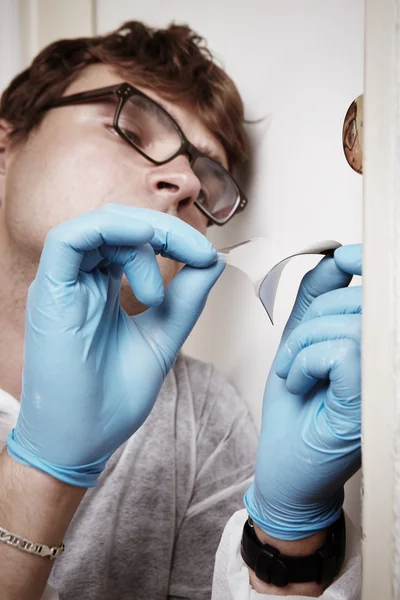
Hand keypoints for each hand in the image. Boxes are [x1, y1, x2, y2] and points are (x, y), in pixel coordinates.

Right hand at [7, 204, 223, 486]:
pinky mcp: (49, 292)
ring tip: (157, 293)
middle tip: (196, 256)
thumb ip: (186, 299)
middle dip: (166, 230)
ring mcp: (63, 284)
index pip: (134, 237)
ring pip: (100, 223)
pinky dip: (111, 233)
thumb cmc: (111, 400)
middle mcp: (81, 280)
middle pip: (120, 222)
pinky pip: (70, 239)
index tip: (205, 258)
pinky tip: (143, 256)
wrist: (80, 444)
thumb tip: (212, 259)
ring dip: (145, 236)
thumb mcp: (162, 339)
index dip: (174, 236)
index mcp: (102, 288)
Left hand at [244, 244, 361, 538]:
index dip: (364, 263)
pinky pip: (340, 351)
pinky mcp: (368, 403)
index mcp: (373, 347)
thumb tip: (336, 259)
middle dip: (312, 322)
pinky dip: (307, 361)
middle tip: (295, 359)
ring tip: (296, 374)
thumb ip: (317, 300)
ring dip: (303, 345)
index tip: (346, 255)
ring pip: (346, 324)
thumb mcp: (300, 343)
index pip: (377, 291)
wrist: (285, 468)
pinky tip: (302, 383)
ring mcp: (382, 383)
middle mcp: (385, 363)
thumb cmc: (295, 413)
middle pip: (357, 303)